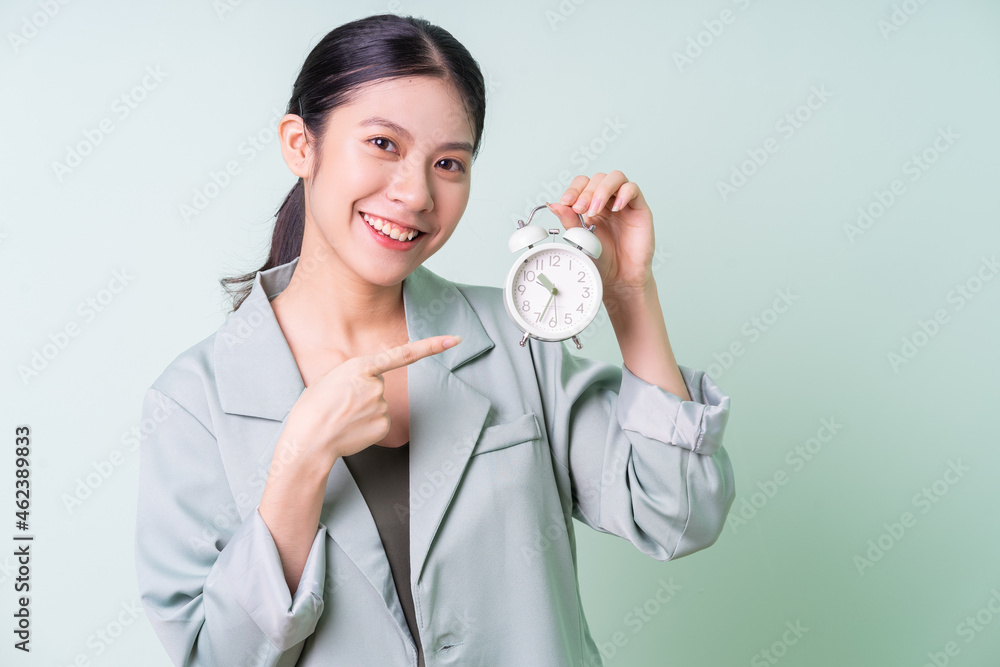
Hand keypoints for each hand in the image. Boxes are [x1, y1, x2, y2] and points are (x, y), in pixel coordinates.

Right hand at [275, 334, 462, 472]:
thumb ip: (352, 374)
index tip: (455, 340)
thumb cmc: (312, 409)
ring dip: (363, 409)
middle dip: (362, 392)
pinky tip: (351, 428)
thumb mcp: (327, 379)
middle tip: (340, 403)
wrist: (308, 442)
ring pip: (379, 403)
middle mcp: (376, 384)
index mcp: (360, 366)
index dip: (431, 346)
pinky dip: (368, 425)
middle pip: (378, 383)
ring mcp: (382, 405)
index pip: (403, 354)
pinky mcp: (384, 425)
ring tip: (342, 417)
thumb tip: (367, 380)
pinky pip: (380, 420)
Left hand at [545, 171, 655, 301]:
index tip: (566, 202)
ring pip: (615, 177)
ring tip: (595, 210)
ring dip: (602, 190)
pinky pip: (633, 189)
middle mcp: (607, 201)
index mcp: (591, 205)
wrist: (619, 278)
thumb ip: (569, 220)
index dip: (574, 189)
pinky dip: (623, 194)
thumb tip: (554, 205)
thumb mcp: (580, 239)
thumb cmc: (601, 260)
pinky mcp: (639, 208)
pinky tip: (615, 209)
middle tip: (580, 209)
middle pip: (597, 178)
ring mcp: (624, 202)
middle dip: (586, 192)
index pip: (582, 183)